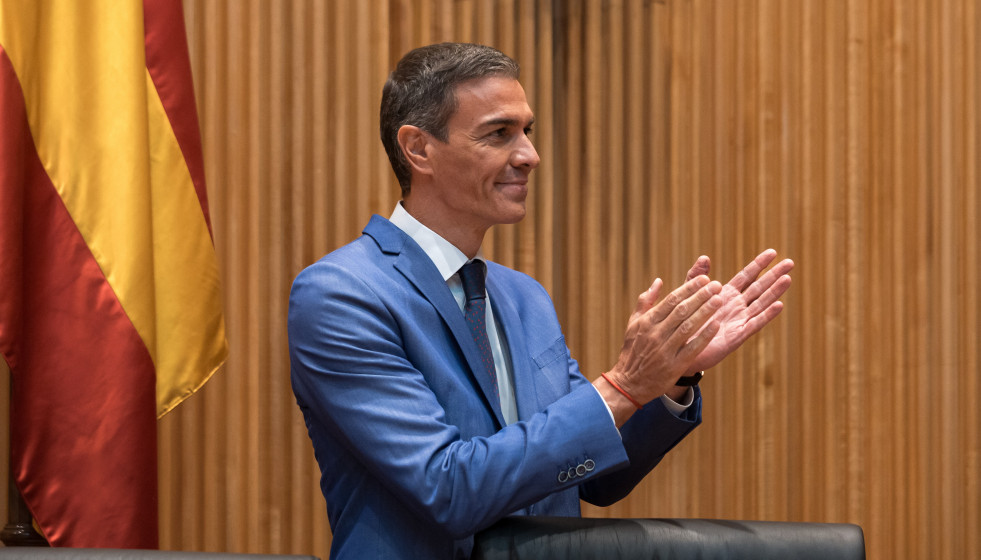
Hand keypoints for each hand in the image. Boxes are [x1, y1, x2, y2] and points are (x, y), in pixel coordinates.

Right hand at [604, 275, 723, 406]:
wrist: (628, 383)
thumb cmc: (633, 350)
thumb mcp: (633, 324)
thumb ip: (645, 301)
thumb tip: (658, 281)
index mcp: (647, 322)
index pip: (672, 300)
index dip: (689, 288)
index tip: (704, 279)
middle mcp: (656, 333)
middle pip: (682, 310)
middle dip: (701, 296)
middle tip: (717, 285)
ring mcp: (665, 350)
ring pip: (688, 327)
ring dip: (705, 312)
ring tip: (719, 300)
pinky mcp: (674, 366)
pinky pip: (692, 348)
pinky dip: (704, 336)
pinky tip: (716, 325)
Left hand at [684, 249, 793, 372]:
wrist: (679, 349)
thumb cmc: (684, 322)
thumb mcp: (688, 295)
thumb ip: (696, 277)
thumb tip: (704, 257)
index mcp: (726, 295)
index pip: (746, 276)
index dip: (759, 264)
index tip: (773, 252)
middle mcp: (736, 307)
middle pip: (759, 287)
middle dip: (774, 275)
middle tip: (790, 262)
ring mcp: (738, 321)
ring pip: (761, 304)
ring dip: (774, 292)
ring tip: (787, 278)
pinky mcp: (737, 337)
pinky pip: (754, 324)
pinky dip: (767, 315)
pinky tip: (779, 305)